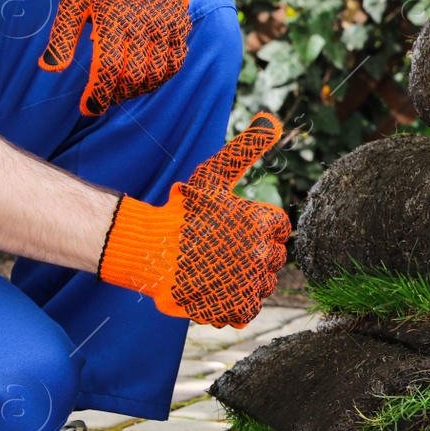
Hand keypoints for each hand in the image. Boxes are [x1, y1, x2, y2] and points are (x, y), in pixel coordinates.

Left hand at [41, 0, 190, 115]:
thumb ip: (62, 36)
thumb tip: (48, 69)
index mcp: (115, 17)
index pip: (109, 68)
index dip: (98, 94)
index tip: (88, 108)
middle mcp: (145, 22)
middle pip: (135, 75)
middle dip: (118, 94)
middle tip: (104, 99)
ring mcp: (166, 23)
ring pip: (159, 72)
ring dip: (140, 88)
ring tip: (123, 90)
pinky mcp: (180, 23)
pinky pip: (176, 60)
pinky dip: (162, 75)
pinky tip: (145, 77)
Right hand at [98, 113, 291, 326]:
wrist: (149, 250)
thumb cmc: (182, 212)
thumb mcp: (213, 177)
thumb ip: (245, 149)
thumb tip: (272, 121)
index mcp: (261, 223)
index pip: (280, 228)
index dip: (259, 227)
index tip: (235, 228)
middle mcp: (261, 254)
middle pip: (274, 258)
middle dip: (253, 253)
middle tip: (222, 248)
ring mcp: (249, 284)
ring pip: (264, 284)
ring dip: (246, 278)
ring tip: (218, 266)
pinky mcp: (237, 308)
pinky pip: (249, 308)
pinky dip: (233, 301)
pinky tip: (215, 285)